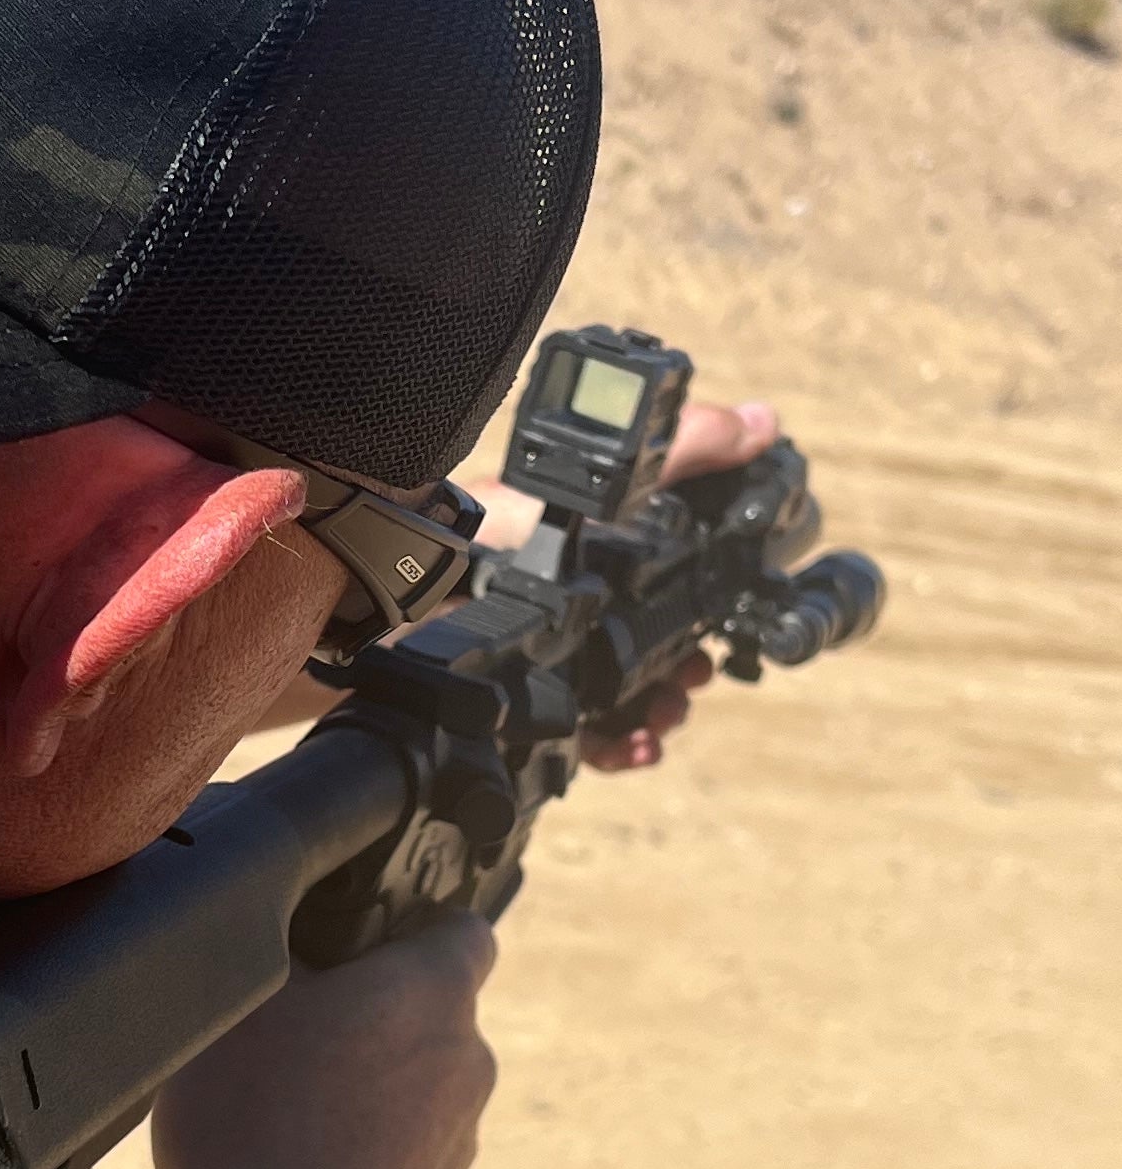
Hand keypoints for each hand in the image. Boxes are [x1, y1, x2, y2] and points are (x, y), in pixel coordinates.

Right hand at [152, 917, 497, 1168]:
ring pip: (409, 1087)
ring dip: (358, 1087)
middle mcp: (466, 1065)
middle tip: (286, 1024)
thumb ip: (284, 951)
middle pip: (423, 1011)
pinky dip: (355, 1152)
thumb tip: (295, 932)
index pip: (461, 928)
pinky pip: (397, 1155)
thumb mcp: (240, 1002)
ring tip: (275, 1110)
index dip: (413, 919)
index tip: (358, 933)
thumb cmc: (260, 1134)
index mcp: (432, 993)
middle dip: (364, 1012)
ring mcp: (458, 1147)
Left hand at [462, 391, 781, 771]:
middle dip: (688, 669)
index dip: (710, 611)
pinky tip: (633, 746)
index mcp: (602, 554)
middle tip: (693, 678)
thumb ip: (680, 451)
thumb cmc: (502, 528)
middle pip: (658, 647)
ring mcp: (554, 653)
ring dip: (662, 711)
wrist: (405, 587)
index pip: (675, 584)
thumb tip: (763, 422)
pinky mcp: (527, 697)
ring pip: (630, 695)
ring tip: (660, 718)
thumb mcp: (605, 487)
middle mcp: (579, 603)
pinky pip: (588, 734)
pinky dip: (621, 746)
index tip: (727, 631)